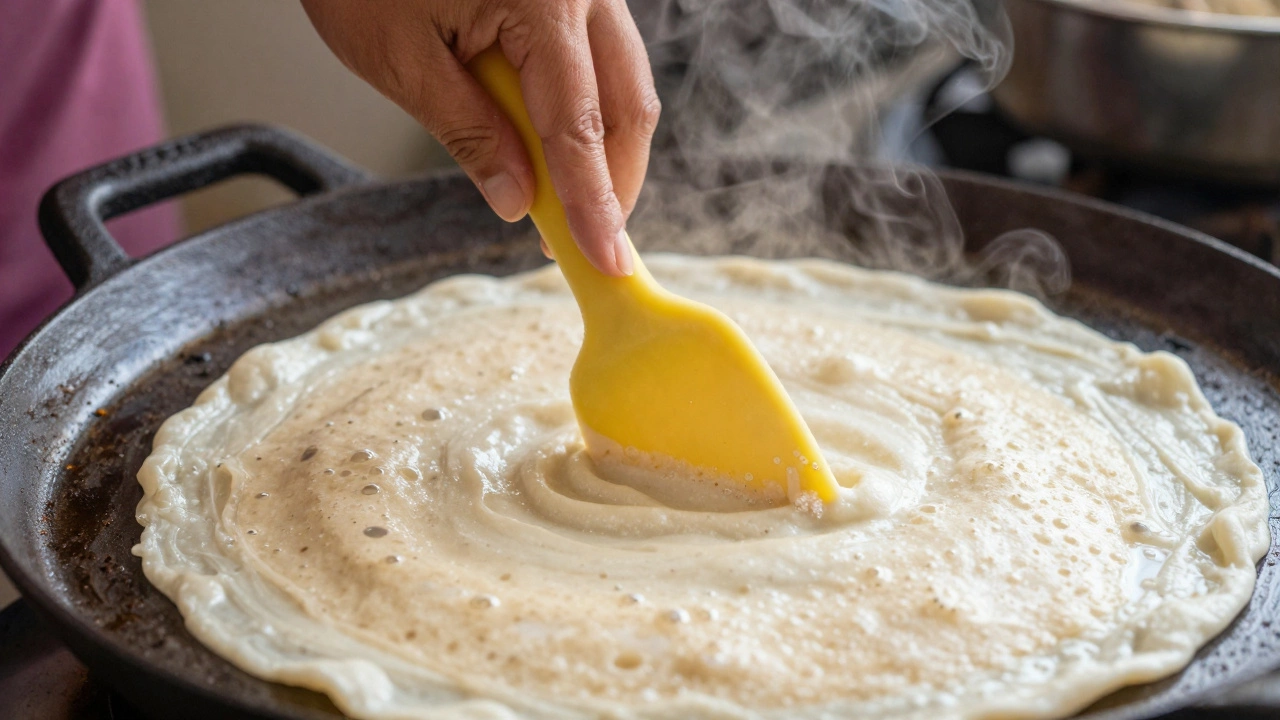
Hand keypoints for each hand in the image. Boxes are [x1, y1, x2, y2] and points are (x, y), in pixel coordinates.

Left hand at [300, 0, 659, 275]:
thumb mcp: (399, 58)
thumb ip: (467, 132)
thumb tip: (518, 201)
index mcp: (543, 0)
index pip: (577, 127)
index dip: (594, 203)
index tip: (606, 260)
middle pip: (627, 106)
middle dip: (613, 183)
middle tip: (587, 242)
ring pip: (623, 86)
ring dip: (602, 152)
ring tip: (565, 203)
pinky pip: (600, 62)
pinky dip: (586, 113)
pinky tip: (554, 147)